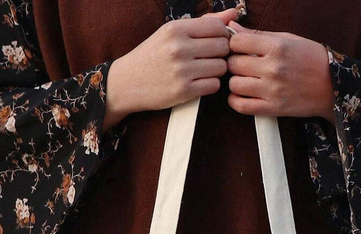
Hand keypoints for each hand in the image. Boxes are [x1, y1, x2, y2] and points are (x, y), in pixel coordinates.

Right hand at [104, 9, 238, 129]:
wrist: (127, 83)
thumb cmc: (152, 56)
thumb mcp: (172, 33)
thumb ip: (203, 23)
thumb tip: (233, 14)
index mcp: (176, 29)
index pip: (217, 26)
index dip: (222, 35)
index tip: (215, 42)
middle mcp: (179, 48)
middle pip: (223, 47)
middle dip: (221, 53)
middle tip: (210, 58)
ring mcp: (181, 70)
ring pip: (221, 67)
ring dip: (217, 70)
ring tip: (203, 71)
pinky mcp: (183, 91)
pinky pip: (214, 85)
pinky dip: (211, 85)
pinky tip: (200, 83)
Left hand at [225, 21, 334, 124]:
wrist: (332, 86)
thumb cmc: (311, 59)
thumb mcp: (287, 39)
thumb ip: (258, 34)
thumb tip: (231, 27)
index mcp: (277, 47)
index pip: (237, 42)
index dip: (235, 44)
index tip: (240, 48)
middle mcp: (273, 68)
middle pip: (234, 64)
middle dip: (235, 63)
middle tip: (243, 65)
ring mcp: (272, 90)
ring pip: (235, 84)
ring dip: (235, 82)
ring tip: (244, 80)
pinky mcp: (273, 108)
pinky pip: (242, 106)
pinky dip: (235, 101)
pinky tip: (241, 95)